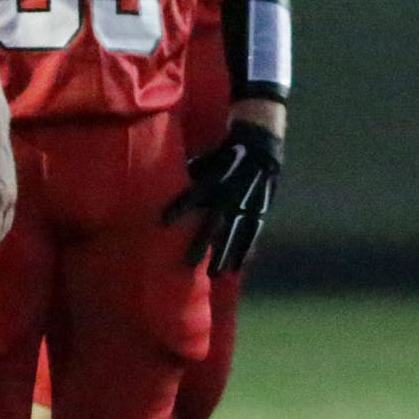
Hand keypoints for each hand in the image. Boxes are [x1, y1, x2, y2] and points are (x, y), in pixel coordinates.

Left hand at [163, 119, 282, 274]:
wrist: (259, 145)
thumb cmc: (223, 155)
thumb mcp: (205, 162)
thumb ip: (188, 176)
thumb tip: (158, 186)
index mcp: (214, 180)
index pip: (192, 196)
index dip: (178, 208)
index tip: (162, 222)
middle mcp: (230, 194)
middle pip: (214, 222)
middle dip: (202, 243)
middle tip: (188, 264)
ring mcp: (247, 203)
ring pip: (234, 232)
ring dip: (225, 254)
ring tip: (216, 273)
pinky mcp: (260, 209)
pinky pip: (252, 232)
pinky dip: (245, 249)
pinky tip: (238, 267)